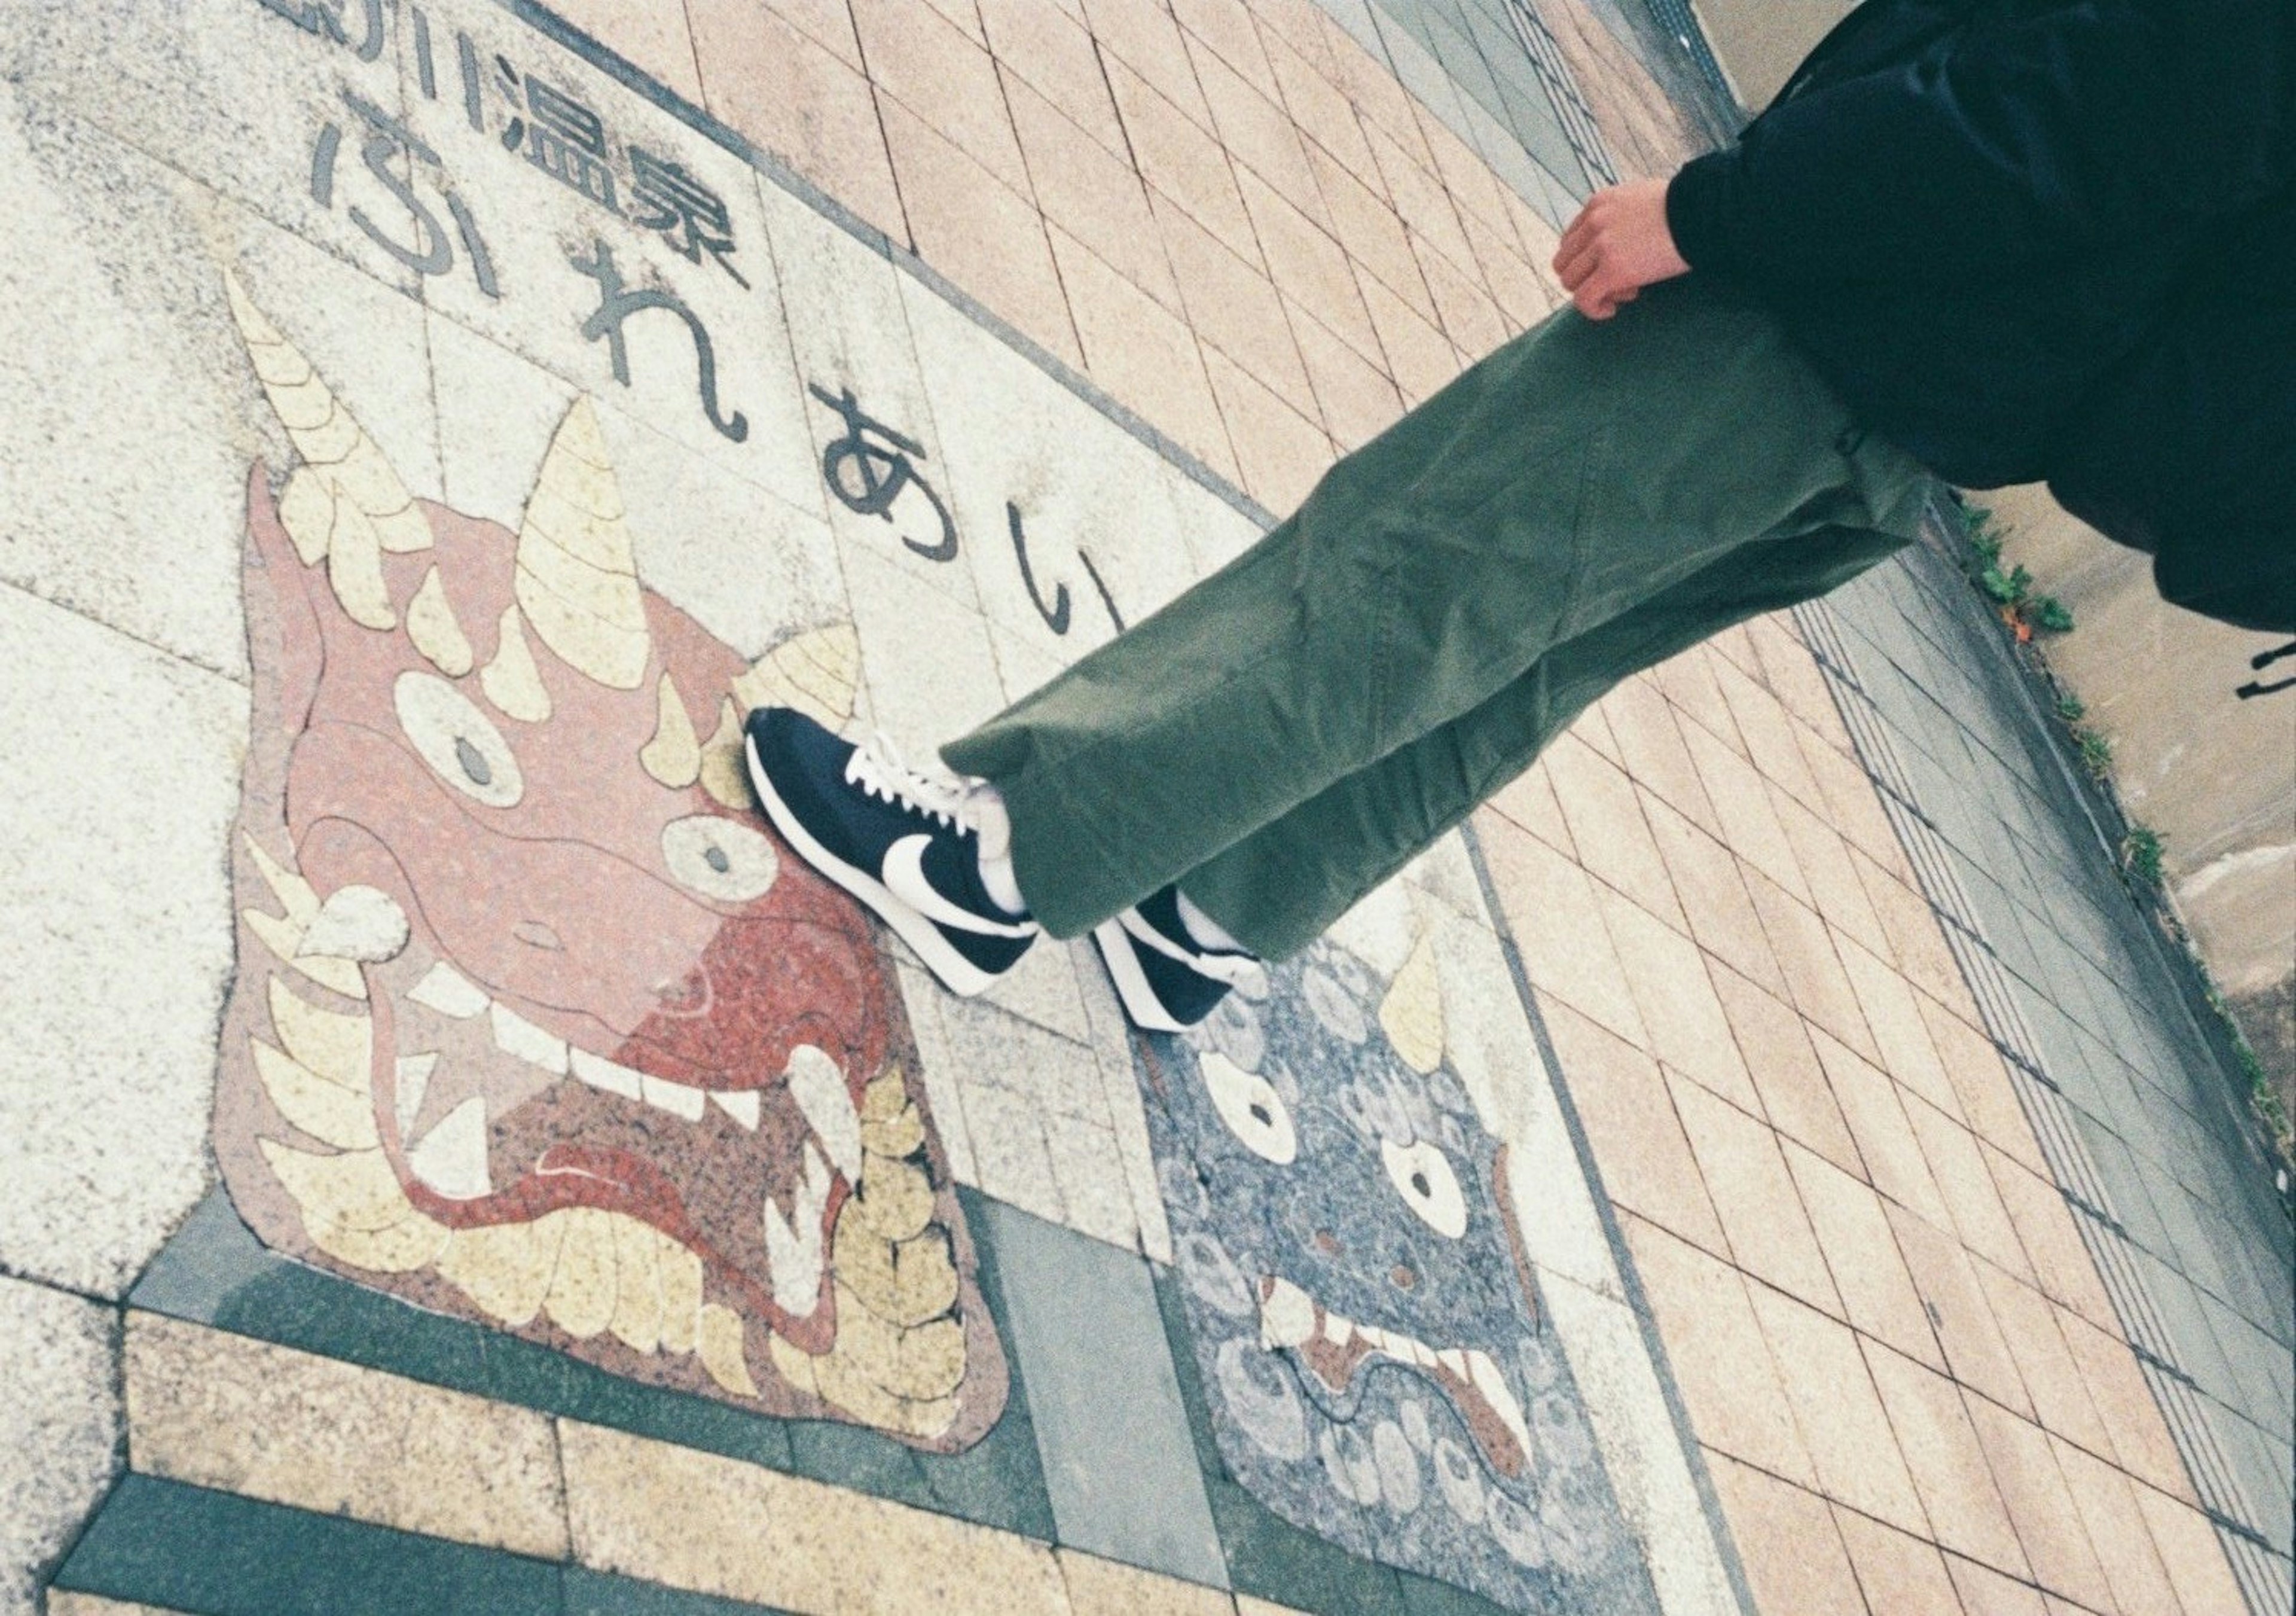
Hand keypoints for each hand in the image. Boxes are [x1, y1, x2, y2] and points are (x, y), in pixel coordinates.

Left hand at [1553, 178, 1690, 319]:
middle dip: (1585, 277)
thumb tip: (1623, 240)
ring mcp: (1601, 246)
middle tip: (1614, 283)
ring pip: (1570, 282)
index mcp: (1598, 203)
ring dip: (1592, 292)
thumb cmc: (1684, 209)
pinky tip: (1612, 310)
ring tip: (1623, 293)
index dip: (1586, 259)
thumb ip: (1622, 215)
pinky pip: (1584, 300)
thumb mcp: (1642, 199)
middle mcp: (1594, 222)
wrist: (1703, 213)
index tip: (1610, 265)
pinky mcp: (1613, 270)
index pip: (1571, 239)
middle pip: (1564, 261)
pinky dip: (1593, 310)